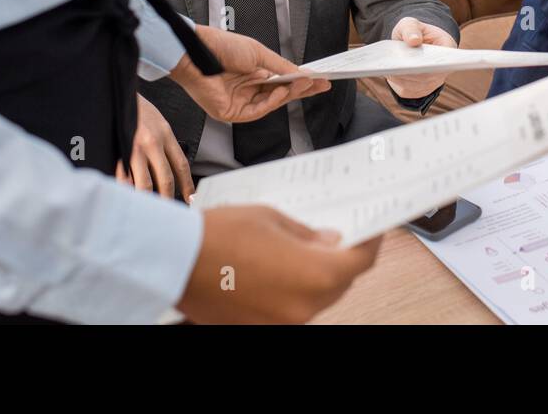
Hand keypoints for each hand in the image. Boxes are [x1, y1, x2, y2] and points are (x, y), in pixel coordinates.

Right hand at [116, 94, 193, 200]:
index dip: (187, 185)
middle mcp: (152, 142)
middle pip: (166, 179)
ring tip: (150, 209)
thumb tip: (172, 170)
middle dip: (169, 198)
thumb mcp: (159, 122)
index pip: (181, 165)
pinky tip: (129, 198)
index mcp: (165, 134)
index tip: (189, 198)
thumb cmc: (137, 109)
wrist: (117, 93)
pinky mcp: (117, 152)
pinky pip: (123, 179)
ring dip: (149, 199)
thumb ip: (165, 144)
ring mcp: (134, 148)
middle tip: (169, 209)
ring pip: (146, 183)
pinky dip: (127, 191)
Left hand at [170, 24, 329, 123]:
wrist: (197, 52)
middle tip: (321, 85)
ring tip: (304, 84)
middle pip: (280, 95)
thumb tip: (300, 72)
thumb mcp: (258, 53)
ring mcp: (240, 102)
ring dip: (289, 94)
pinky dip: (272, 102)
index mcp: (255, 74)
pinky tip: (281, 92)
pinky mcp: (231, 113)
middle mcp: (249, 89)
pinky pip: (257, 111)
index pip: (283, 82)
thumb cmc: (221, 47)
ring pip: (271, 104)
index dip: (301, 82)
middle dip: (302, 90)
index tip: (320, 79)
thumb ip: (280, 66)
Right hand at [177, 206, 382, 323]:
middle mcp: (304, 307)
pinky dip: (293, 291)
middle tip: (341, 238)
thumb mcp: (273, 219)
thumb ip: (308, 235)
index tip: (372, 231)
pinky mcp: (260, 328)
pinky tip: (281, 271)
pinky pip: (290, 309)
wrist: (175, 261)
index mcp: (315, 275)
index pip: (359, 263)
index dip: (370, 243)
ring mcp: (282, 323)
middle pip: (340, 285)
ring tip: (307, 251)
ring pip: (316, 300)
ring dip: (318, 277)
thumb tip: (329, 242)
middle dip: (343, 261)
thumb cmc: (221, 233)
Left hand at [385, 16, 456, 100]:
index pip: (445, 59)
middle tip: (395, 67)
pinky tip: (388, 74)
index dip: (431, 63)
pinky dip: (397, 82)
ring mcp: (432, 82)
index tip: (415, 62)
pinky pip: (408, 90)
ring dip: (402, 78)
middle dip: (411, 71)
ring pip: (416, 85)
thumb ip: (412, 28)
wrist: (410, 44)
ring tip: (387, 69)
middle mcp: (443, 69)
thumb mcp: (410, 24)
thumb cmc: (413, 32)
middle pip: (428, 75)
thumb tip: (414, 40)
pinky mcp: (419, 90)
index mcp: (447, 48)